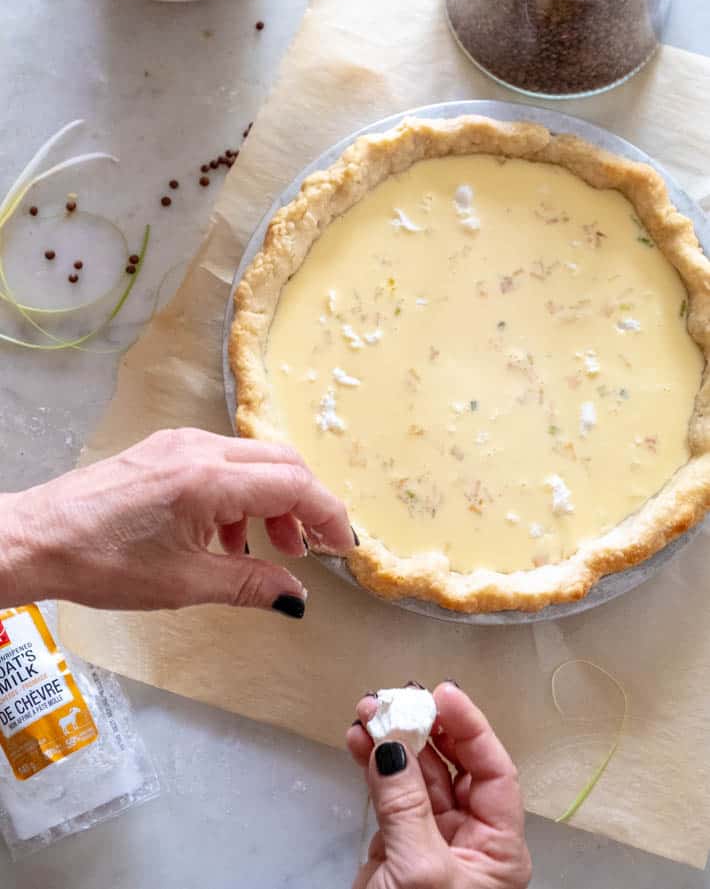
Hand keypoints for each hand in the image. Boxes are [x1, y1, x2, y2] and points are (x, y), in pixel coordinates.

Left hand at [0, 429, 353, 615]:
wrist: (36, 538)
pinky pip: (222, 462)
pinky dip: (240, 494)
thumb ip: (251, 584)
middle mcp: (200, 449)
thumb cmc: (102, 563)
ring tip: (268, 549)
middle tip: (309, 549)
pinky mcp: (164, 450)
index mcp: (209, 479)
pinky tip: (225, 535)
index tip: (340, 546)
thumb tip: (296, 597)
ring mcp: (180, 443)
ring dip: (272, 500)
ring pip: (253, 460)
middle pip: (281, 462)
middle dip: (305, 505)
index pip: (294, 483)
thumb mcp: (185, 583)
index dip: (327, 514)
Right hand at [347, 683, 530, 888]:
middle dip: (426, 728)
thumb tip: (391, 746)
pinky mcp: (398, 845)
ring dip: (393, 741)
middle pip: (454, 766)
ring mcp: (431, 840)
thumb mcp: (421, 869)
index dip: (471, 729)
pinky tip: (358, 740)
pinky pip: (390, 792)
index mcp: (497, 847)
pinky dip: (373, 764)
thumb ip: (406, 806)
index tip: (443, 694)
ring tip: (368, 712)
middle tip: (400, 699)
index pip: (494, 772)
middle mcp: (469, 837)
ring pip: (417, 774)